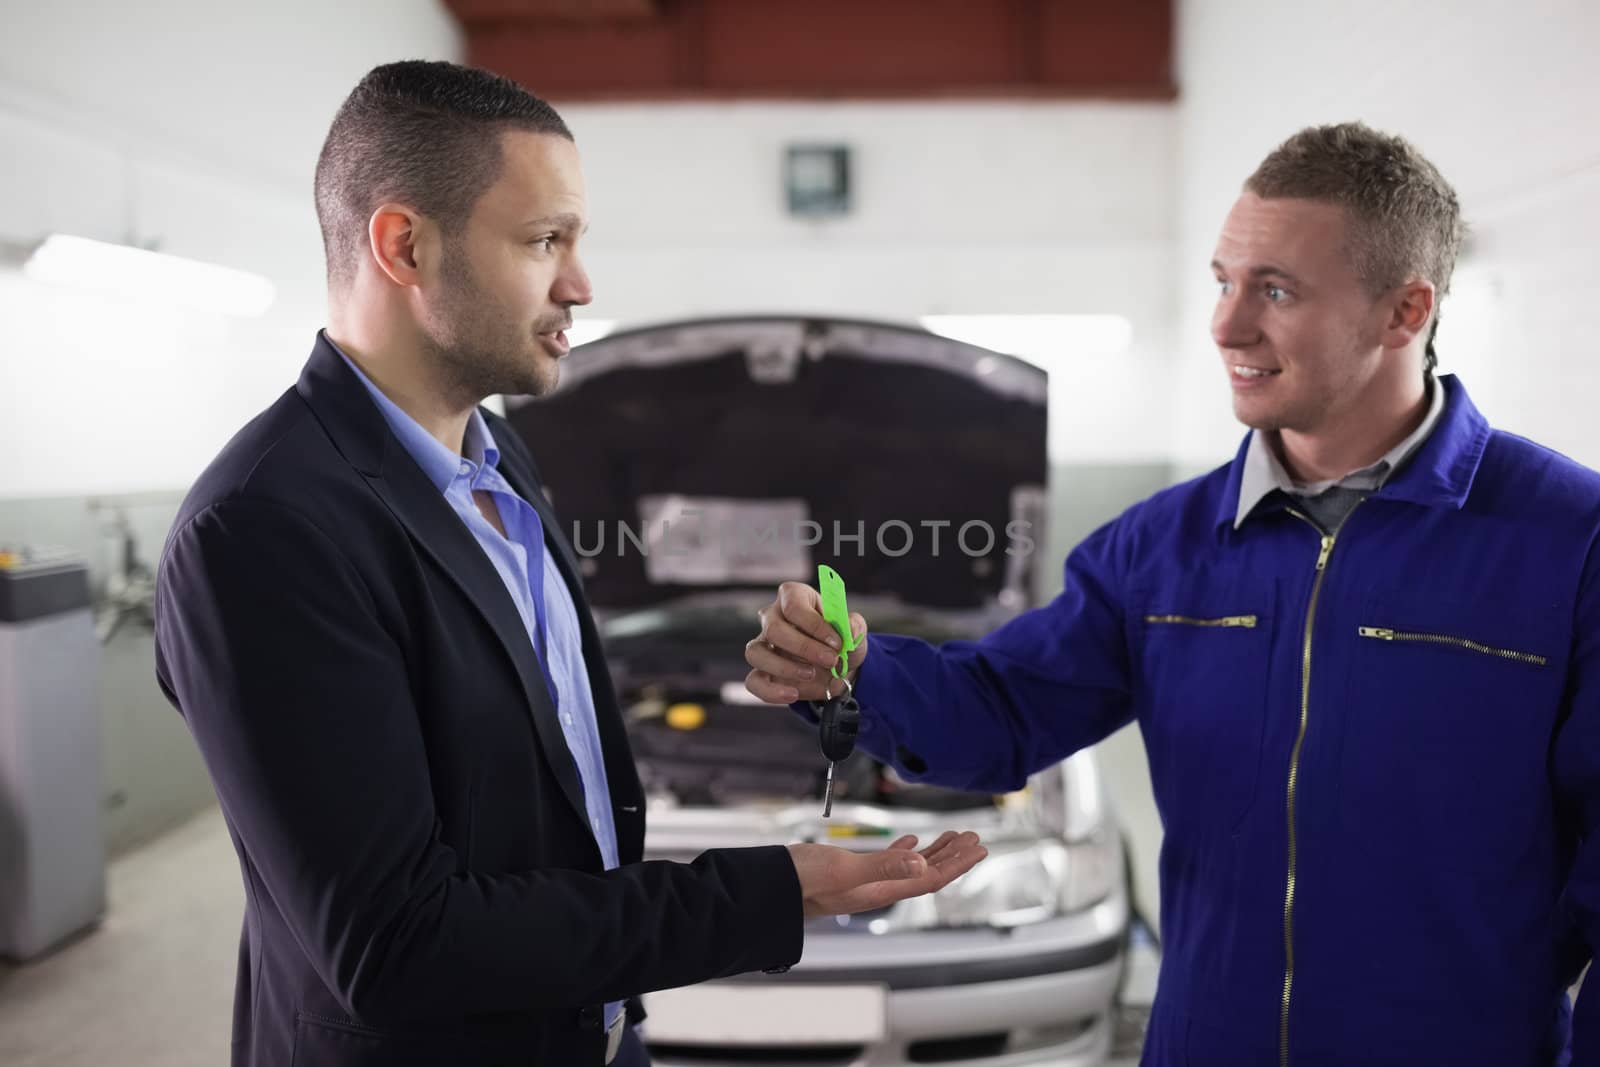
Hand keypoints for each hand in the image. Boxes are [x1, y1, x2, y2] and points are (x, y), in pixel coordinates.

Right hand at [746, 581, 868, 703]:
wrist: (840, 670)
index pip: (793, 604)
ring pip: (755, 653)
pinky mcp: (762, 672)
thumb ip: (854, 626)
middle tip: (830, 660)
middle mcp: (773, 618)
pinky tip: (793, 694)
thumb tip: (849, 629)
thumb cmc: (841, 642)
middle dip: (804, 648)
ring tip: (811, 674)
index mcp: (794, 597)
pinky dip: (771, 691)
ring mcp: (764, 645)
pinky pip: (753, 681)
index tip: (837, 642)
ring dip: (785, 667)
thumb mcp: (855, 630)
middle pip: (774, 629)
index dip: (815, 624)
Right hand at [788, 831, 985, 918]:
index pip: (930, 877)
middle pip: (926, 873)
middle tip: (974, 839)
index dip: (957, 863)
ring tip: (953, 838)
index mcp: (882, 890)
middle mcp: (879, 888)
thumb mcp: (844, 868)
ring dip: (934, 851)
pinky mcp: (851, 872)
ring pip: (910, 866)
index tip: (978, 848)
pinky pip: (888, 862)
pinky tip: (909, 841)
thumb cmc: (800, 881)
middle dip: (953, 856)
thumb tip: (920, 861)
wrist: (770, 888)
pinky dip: (904, 850)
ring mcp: (865, 881)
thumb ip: (882, 866)